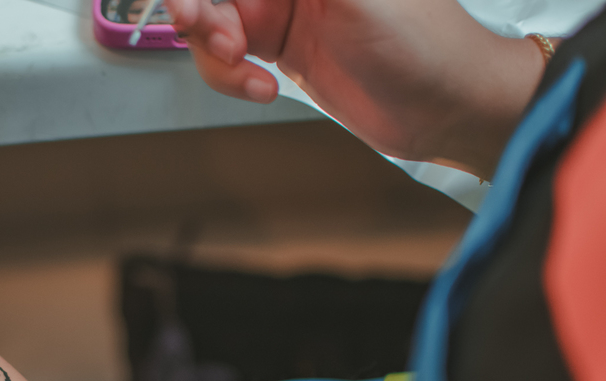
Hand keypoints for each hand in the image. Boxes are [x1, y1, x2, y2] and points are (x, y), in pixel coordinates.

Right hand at [165, 0, 547, 178]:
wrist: (445, 109)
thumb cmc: (425, 44)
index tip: (196, 4)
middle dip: (196, 6)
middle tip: (201, 26)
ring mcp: (282, 11)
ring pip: (210, 21)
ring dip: (209, 46)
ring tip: (236, 61)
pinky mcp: (277, 51)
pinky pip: (225, 58)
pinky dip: (228, 76)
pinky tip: (260, 86)